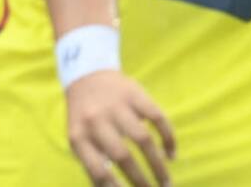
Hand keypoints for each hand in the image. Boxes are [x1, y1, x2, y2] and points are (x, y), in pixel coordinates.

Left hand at [65, 70, 175, 186]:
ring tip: (166, 183)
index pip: (97, 169)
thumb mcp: (79, 139)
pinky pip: (157, 118)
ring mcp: (115, 105)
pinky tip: (171, 154)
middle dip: (141, 181)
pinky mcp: (134, 93)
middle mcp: (95, 120)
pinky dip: (168, 138)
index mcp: (79, 135)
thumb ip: (93, 163)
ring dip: (158, 166)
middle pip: (122, 156)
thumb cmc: (85, 117)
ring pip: (143, 139)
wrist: (86, 74)